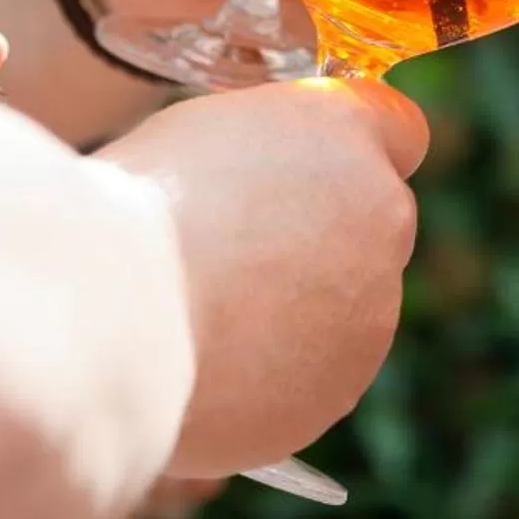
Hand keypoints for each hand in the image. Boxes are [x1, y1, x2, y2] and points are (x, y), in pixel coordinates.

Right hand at [97, 78, 427, 474]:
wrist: (117, 311)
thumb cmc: (137, 206)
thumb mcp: (205, 134)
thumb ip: (268, 153)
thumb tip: (268, 181)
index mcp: (346, 134)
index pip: (401, 130)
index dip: (359, 151)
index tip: (317, 171)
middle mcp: (382, 218)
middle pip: (372, 225)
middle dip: (323, 239)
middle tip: (234, 253)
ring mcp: (371, 313)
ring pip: (345, 307)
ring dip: (296, 311)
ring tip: (205, 315)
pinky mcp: (340, 388)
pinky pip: (311, 375)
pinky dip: (272, 373)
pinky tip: (207, 364)